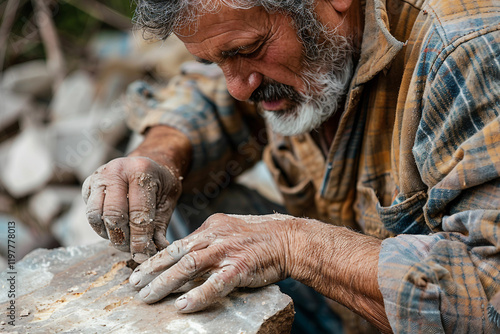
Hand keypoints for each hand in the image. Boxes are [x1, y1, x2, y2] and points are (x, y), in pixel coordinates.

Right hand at [82, 156, 181, 262]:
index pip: (138, 213)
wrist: (147, 164)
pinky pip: (90, 213)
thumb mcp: (167, 201)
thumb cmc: (159, 183)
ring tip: (124, 240)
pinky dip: (101, 227)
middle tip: (133, 250)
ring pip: (95, 215)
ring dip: (109, 234)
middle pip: (113, 215)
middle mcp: (117, 170)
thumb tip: (157, 250)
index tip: (143, 255)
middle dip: (124, 239)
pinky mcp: (88, 184)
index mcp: (141, 171)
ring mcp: (99, 176)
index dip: (140, 239)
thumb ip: (160, 226)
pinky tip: (115, 229)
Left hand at [128, 213, 294, 311]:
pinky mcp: (241, 266)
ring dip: (165, 283)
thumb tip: (188, 253)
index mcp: (211, 226)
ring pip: (189, 265)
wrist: (290, 238)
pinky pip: (215, 283)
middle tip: (133, 284)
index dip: (157, 258)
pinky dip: (198, 296)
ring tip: (148, 297)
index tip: (140, 270)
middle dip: (152, 270)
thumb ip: (210, 240)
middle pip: (176, 253)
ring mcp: (227, 250)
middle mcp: (215, 236)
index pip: (178, 243)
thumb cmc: (261, 237)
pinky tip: (183, 307)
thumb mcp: (231, 229)